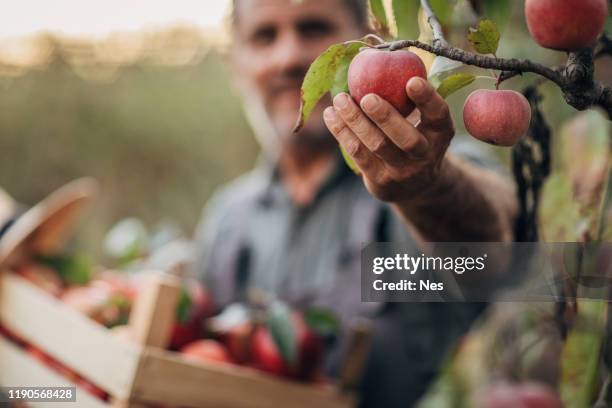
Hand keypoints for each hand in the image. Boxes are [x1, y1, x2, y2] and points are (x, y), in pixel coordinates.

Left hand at [323, 77, 454, 203]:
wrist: (414, 185)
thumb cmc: (414, 135)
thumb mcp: (423, 120)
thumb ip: (408, 96)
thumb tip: (378, 55)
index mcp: (440, 133)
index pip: (438, 115)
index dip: (427, 99)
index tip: (411, 80)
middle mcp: (425, 155)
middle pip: (406, 139)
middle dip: (385, 117)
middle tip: (367, 97)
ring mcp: (403, 172)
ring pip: (376, 146)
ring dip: (354, 121)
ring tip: (339, 99)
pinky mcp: (380, 181)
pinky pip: (357, 154)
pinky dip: (342, 132)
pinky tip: (331, 115)